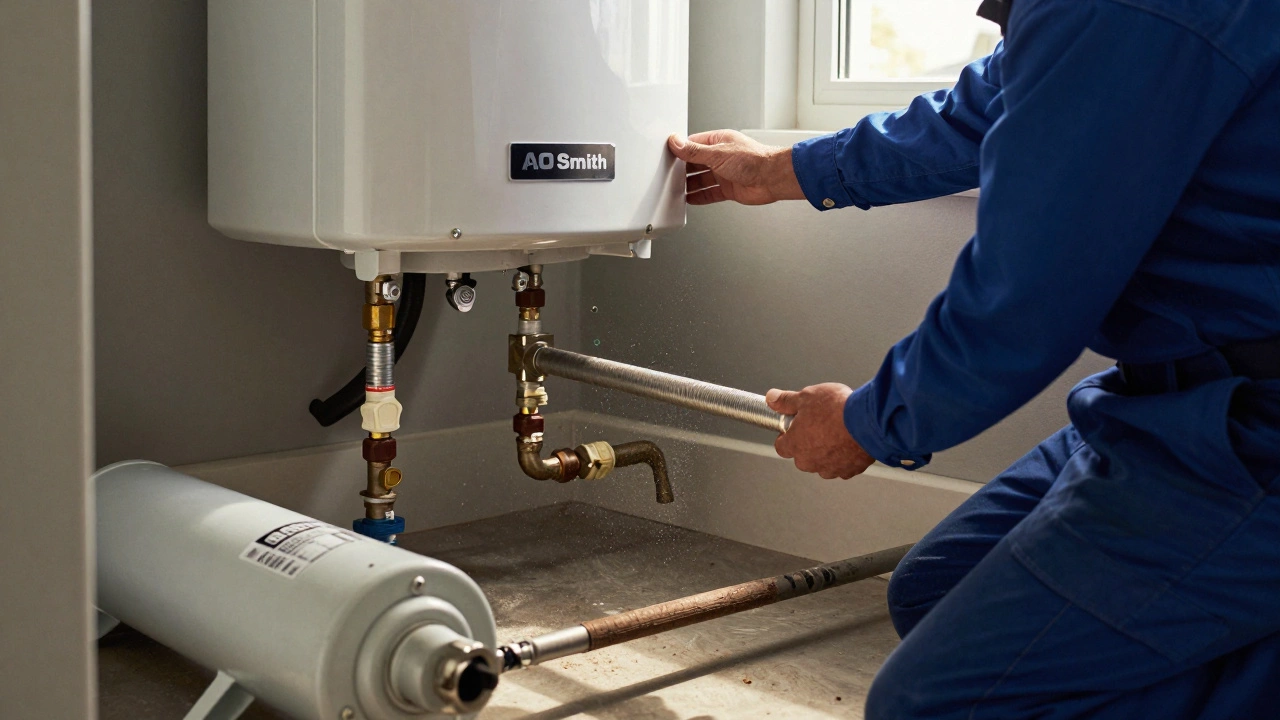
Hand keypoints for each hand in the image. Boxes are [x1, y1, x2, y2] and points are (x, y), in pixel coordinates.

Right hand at [667, 130, 805, 205]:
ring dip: (689, 185)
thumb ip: (694, 151)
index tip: (666, 155)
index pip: (692, 144)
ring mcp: (724, 174)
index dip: (679, 150)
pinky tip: (689, 200)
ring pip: (700, 180)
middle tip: (667, 175)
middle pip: (695, 163)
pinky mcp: (728, 189)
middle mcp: (721, 157)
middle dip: (682, 170)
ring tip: (674, 189)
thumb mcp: (718, 153)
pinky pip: (709, 193)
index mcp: (718, 142)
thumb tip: (676, 142)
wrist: (772, 178)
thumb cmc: (754, 159)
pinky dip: (698, 197)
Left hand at [767, 384, 874, 479]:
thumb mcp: (806, 396)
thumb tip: (771, 398)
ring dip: (827, 450)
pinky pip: (843, 464)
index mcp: (795, 445)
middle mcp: (810, 462)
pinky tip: (850, 439)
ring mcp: (830, 469)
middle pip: (802, 456)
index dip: (787, 435)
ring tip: (838, 430)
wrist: (869, 422)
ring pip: (823, 461)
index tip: (794, 426)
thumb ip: (786, 400)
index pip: (781, 447)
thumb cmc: (837, 409)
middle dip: (809, 442)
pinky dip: (845, 454)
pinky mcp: (850, 471)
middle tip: (820, 424)